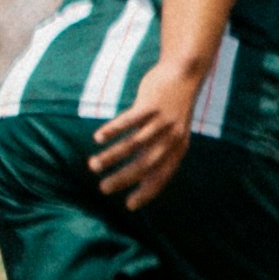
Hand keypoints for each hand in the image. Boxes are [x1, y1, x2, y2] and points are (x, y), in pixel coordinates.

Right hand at [83, 81, 190, 212]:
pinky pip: (130, 120)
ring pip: (135, 144)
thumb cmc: (173, 107)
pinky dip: (114, 130)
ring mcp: (162, 121)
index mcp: (178, 147)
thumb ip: (157, 151)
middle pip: (146, 164)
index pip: (163, 176)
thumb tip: (139, 175)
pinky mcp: (151, 104)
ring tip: (93, 166)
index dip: (148, 192)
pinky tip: (98, 137)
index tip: (130, 206)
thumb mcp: (171, 132)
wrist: (186, 73)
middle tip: (103, 189)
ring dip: (112, 156)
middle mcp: (172, 137)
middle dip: (124, 178)